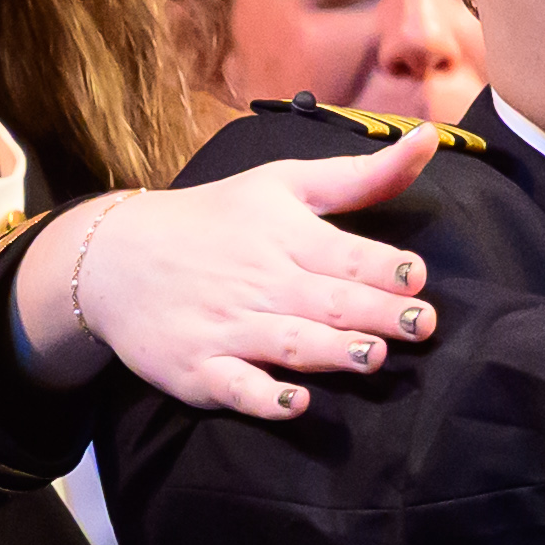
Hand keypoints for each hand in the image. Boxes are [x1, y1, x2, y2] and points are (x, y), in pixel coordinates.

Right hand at [14, 130, 440, 417]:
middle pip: (327, 300)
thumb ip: (362, 175)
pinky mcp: (199, 370)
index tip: (416, 275)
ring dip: (332, 352)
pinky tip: (297, 404)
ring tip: (373, 357)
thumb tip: (429, 140)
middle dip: (377, 312)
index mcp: (285, 234)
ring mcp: (227, 328)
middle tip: (421, 324)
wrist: (115, 257)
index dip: (383, 264)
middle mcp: (260, 282)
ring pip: (289, 343)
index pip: (343, 251)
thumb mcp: (285, 184)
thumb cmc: (216, 219)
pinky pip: (236, 388)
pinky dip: (265, 399)